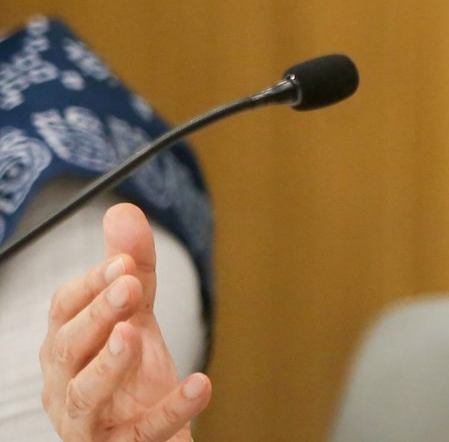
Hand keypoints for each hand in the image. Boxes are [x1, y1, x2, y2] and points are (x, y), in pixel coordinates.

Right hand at [39, 202, 210, 440]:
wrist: (151, 434)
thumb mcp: (137, 316)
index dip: (91, 284)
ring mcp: (87, 422)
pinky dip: (170, 409)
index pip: (65, 309)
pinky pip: (142, 432)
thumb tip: (123, 210)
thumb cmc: (132, 375)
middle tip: (129, 287)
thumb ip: (133, 269)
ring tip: (136, 335)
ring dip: (108, 364)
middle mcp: (65, 383)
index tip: (123, 260)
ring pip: (84, 395)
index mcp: (66, 346)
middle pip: (69, 347)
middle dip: (97, 315)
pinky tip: (201, 384)